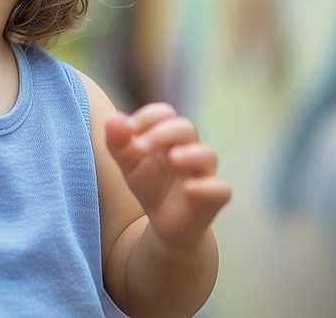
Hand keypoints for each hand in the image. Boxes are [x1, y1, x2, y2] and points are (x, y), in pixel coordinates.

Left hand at [105, 103, 230, 250]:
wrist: (163, 222)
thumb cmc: (149, 183)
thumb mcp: (127, 162)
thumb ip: (118, 140)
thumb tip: (114, 118)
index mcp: (170, 136)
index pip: (164, 113)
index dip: (146, 117)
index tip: (126, 129)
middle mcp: (191, 148)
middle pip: (185, 128)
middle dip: (161, 133)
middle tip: (139, 148)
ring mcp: (204, 173)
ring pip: (207, 154)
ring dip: (190, 154)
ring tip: (172, 158)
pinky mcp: (214, 197)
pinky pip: (221, 189)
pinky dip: (207, 187)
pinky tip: (189, 188)